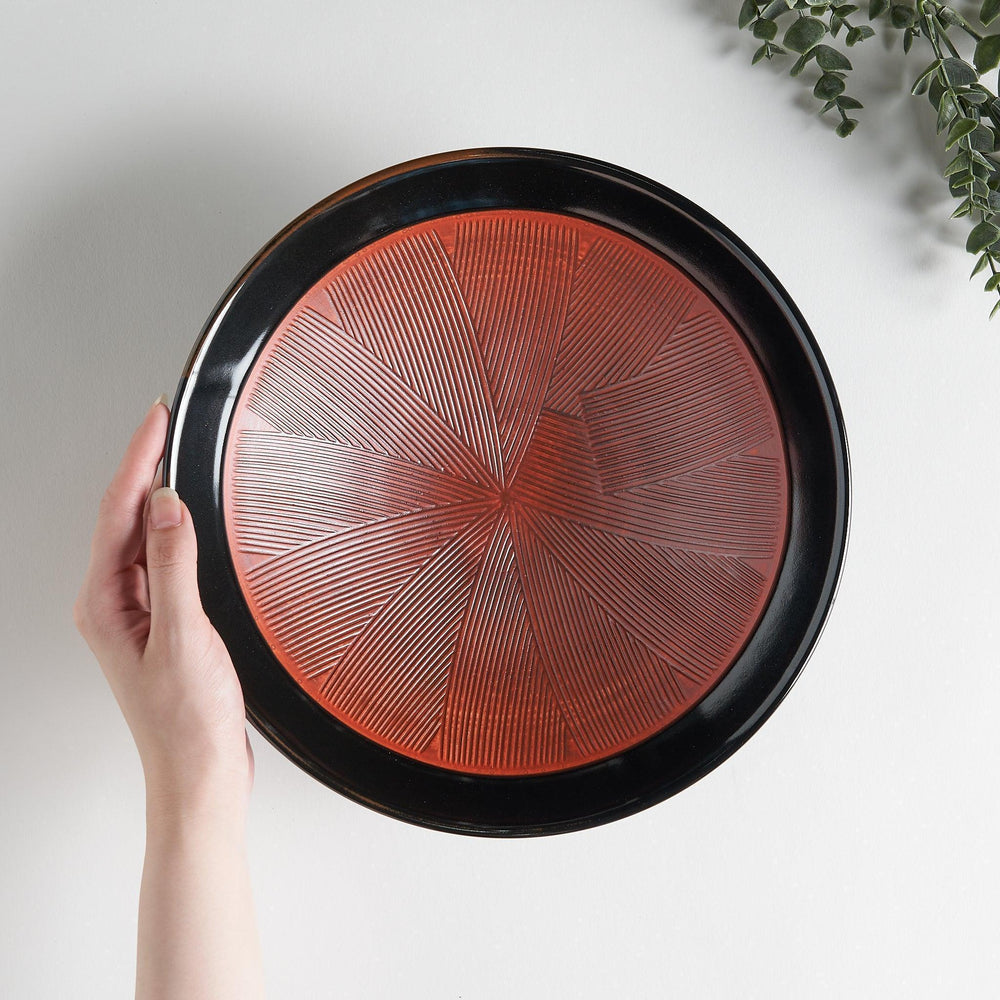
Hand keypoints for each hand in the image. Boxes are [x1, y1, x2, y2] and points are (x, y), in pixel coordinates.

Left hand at [74, 398, 252, 815]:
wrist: (199, 772)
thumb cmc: (187, 721)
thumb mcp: (183, 636)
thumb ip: (173, 567)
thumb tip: (168, 505)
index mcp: (105, 604)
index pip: (118, 514)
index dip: (139, 460)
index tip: (157, 419)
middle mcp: (112, 604)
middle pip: (124, 518)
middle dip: (145, 467)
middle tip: (169, 423)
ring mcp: (135, 613)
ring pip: (142, 538)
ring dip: (159, 496)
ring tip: (178, 457)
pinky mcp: (161, 622)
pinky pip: (161, 561)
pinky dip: (175, 531)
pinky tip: (191, 521)